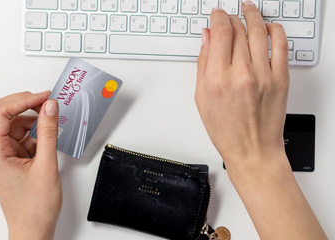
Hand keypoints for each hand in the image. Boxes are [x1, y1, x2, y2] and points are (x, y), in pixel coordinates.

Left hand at [0, 91, 61, 239]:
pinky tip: (47, 135)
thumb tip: (50, 107)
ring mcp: (1, 154)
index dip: (24, 100)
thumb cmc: (34, 207)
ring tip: (52, 119)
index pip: (1, 113)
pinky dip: (35, 132)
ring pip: (13, 123)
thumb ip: (48, 132)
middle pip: (2, 114)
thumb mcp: (46, 165)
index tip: (45, 97)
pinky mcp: (11, 158)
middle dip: (25, 104)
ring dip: (32, 119)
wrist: (33, 228)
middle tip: (47, 101)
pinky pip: (21, 135)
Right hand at [195, 3, 326, 238]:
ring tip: (249, 10)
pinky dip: (275, 30)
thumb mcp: (202, 99)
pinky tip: (269, 26)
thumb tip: (206, 39)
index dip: (218, 17)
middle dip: (232, 17)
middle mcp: (241, 74)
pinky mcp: (280, 79)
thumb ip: (203, 65)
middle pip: (238, 29)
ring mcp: (264, 75)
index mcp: (217, 79)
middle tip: (229, 16)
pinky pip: (280, 45)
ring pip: (259, 31)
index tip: (217, 15)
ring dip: (253, 16)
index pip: (220, 33)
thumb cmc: (227, 131)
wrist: (253, 150)